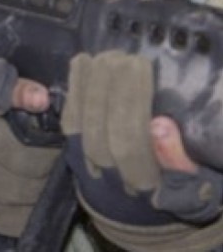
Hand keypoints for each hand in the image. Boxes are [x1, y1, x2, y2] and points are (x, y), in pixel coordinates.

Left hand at [62, 51, 222, 228]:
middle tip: (123, 57)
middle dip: (110, 89)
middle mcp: (109, 178)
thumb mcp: (193, 181)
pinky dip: (73, 88)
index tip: (140, 66)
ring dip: (90, 85)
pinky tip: (82, 61)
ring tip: (105, 56)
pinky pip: (67, 118)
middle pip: (102, 131)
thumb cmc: (175, 182)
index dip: (131, 101)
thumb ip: (180, 158)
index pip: (129, 142)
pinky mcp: (70, 150)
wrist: (135, 205)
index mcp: (145, 184)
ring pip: (81, 124)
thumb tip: (161, 127)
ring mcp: (86, 165)